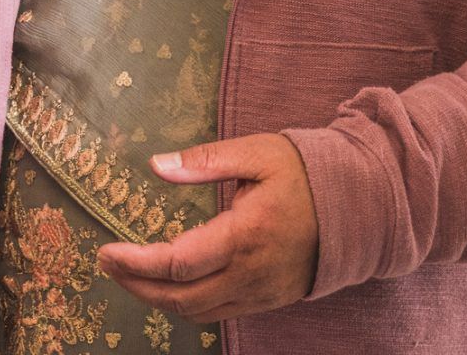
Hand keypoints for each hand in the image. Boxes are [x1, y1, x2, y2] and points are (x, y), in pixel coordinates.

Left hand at [97, 134, 316, 322]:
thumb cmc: (305, 174)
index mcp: (246, 235)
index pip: (177, 264)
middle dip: (136, 286)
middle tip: (107, 264)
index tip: (105, 251)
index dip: (135, 263)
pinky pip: (219, 313)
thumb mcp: (256, 153)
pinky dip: (187, 304)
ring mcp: (262, 292)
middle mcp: (252, 273)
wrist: (361, 207)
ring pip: (199, 312)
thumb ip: (204, 161)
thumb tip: (156, 165)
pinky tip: (168, 284)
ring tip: (129, 274)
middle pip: (180, 298)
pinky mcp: (270, 299)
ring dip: (158, 299)